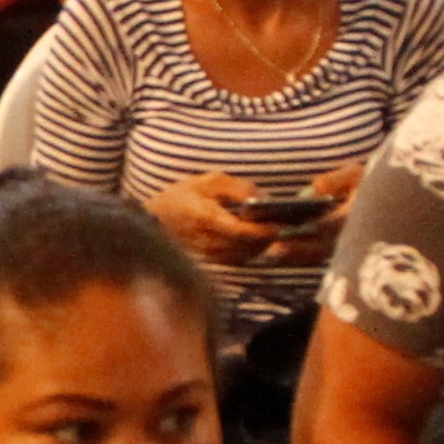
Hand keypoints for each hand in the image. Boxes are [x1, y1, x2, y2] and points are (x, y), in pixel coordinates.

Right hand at [141, 168, 288, 264]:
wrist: (154, 221)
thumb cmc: (181, 197)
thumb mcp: (208, 181)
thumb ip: (238, 188)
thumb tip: (265, 198)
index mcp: (207, 219)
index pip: (243, 231)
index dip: (264, 229)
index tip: (281, 222)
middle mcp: (210, 242)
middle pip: (250, 245)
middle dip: (270, 235)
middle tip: (288, 222)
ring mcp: (211, 255)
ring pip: (249, 254)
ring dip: (264, 243)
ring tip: (277, 228)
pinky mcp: (214, 262)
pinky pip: (242, 258)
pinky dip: (254, 248)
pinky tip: (259, 237)